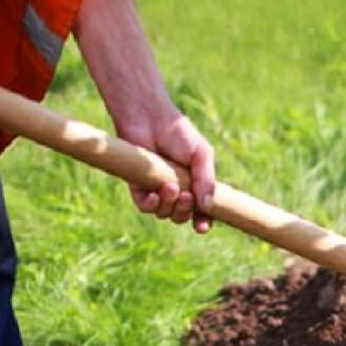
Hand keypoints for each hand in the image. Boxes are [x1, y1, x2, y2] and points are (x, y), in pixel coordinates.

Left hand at [117, 107, 215, 233]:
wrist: (150, 118)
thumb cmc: (179, 134)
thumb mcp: (202, 156)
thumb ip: (207, 180)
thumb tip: (207, 207)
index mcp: (195, 185)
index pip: (201, 212)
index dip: (202, 222)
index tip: (201, 227)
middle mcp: (177, 190)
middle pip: (181, 216)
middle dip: (185, 212)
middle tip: (186, 196)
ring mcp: (156, 189)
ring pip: (164, 213)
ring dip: (170, 206)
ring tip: (170, 187)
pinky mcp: (138, 186)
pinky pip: (145, 207)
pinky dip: (151, 205)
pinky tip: (155, 194)